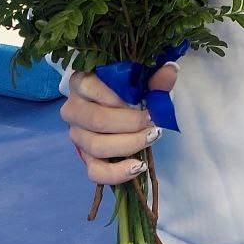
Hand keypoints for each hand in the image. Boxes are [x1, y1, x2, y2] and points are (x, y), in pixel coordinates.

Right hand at [61, 66, 177, 184]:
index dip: (120, 98)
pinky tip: (138, 166)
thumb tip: (170, 71)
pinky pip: (95, 172)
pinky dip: (118, 173)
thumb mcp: (140, 78)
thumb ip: (154, 76)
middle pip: (97, 120)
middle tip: (152, 122)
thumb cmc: (126, 87)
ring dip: (129, 145)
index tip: (144, 103)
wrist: (118, 105)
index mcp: (80, 82)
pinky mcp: (84, 157)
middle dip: (130, 124)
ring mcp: (76, 135)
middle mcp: (73, 109)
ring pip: (96, 146)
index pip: (91, 87)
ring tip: (152, 137)